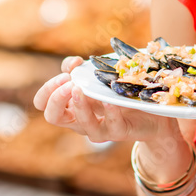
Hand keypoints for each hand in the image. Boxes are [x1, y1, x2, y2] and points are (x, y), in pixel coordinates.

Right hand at [34, 56, 177, 144]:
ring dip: (79, 105)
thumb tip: (72, 64)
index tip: (65, 74)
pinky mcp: (118, 132)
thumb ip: (80, 69)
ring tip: (80, 89)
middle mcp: (80, 120)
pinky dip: (108, 111)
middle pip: (52, 116)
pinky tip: (108, 99)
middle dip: (55, 98)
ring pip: (80, 124)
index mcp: (71, 106)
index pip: (43, 103)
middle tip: (69, 83)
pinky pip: (110, 125)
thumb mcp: (97, 77)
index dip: (47, 89)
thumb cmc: (119, 92)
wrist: (152, 111)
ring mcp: (98, 129)